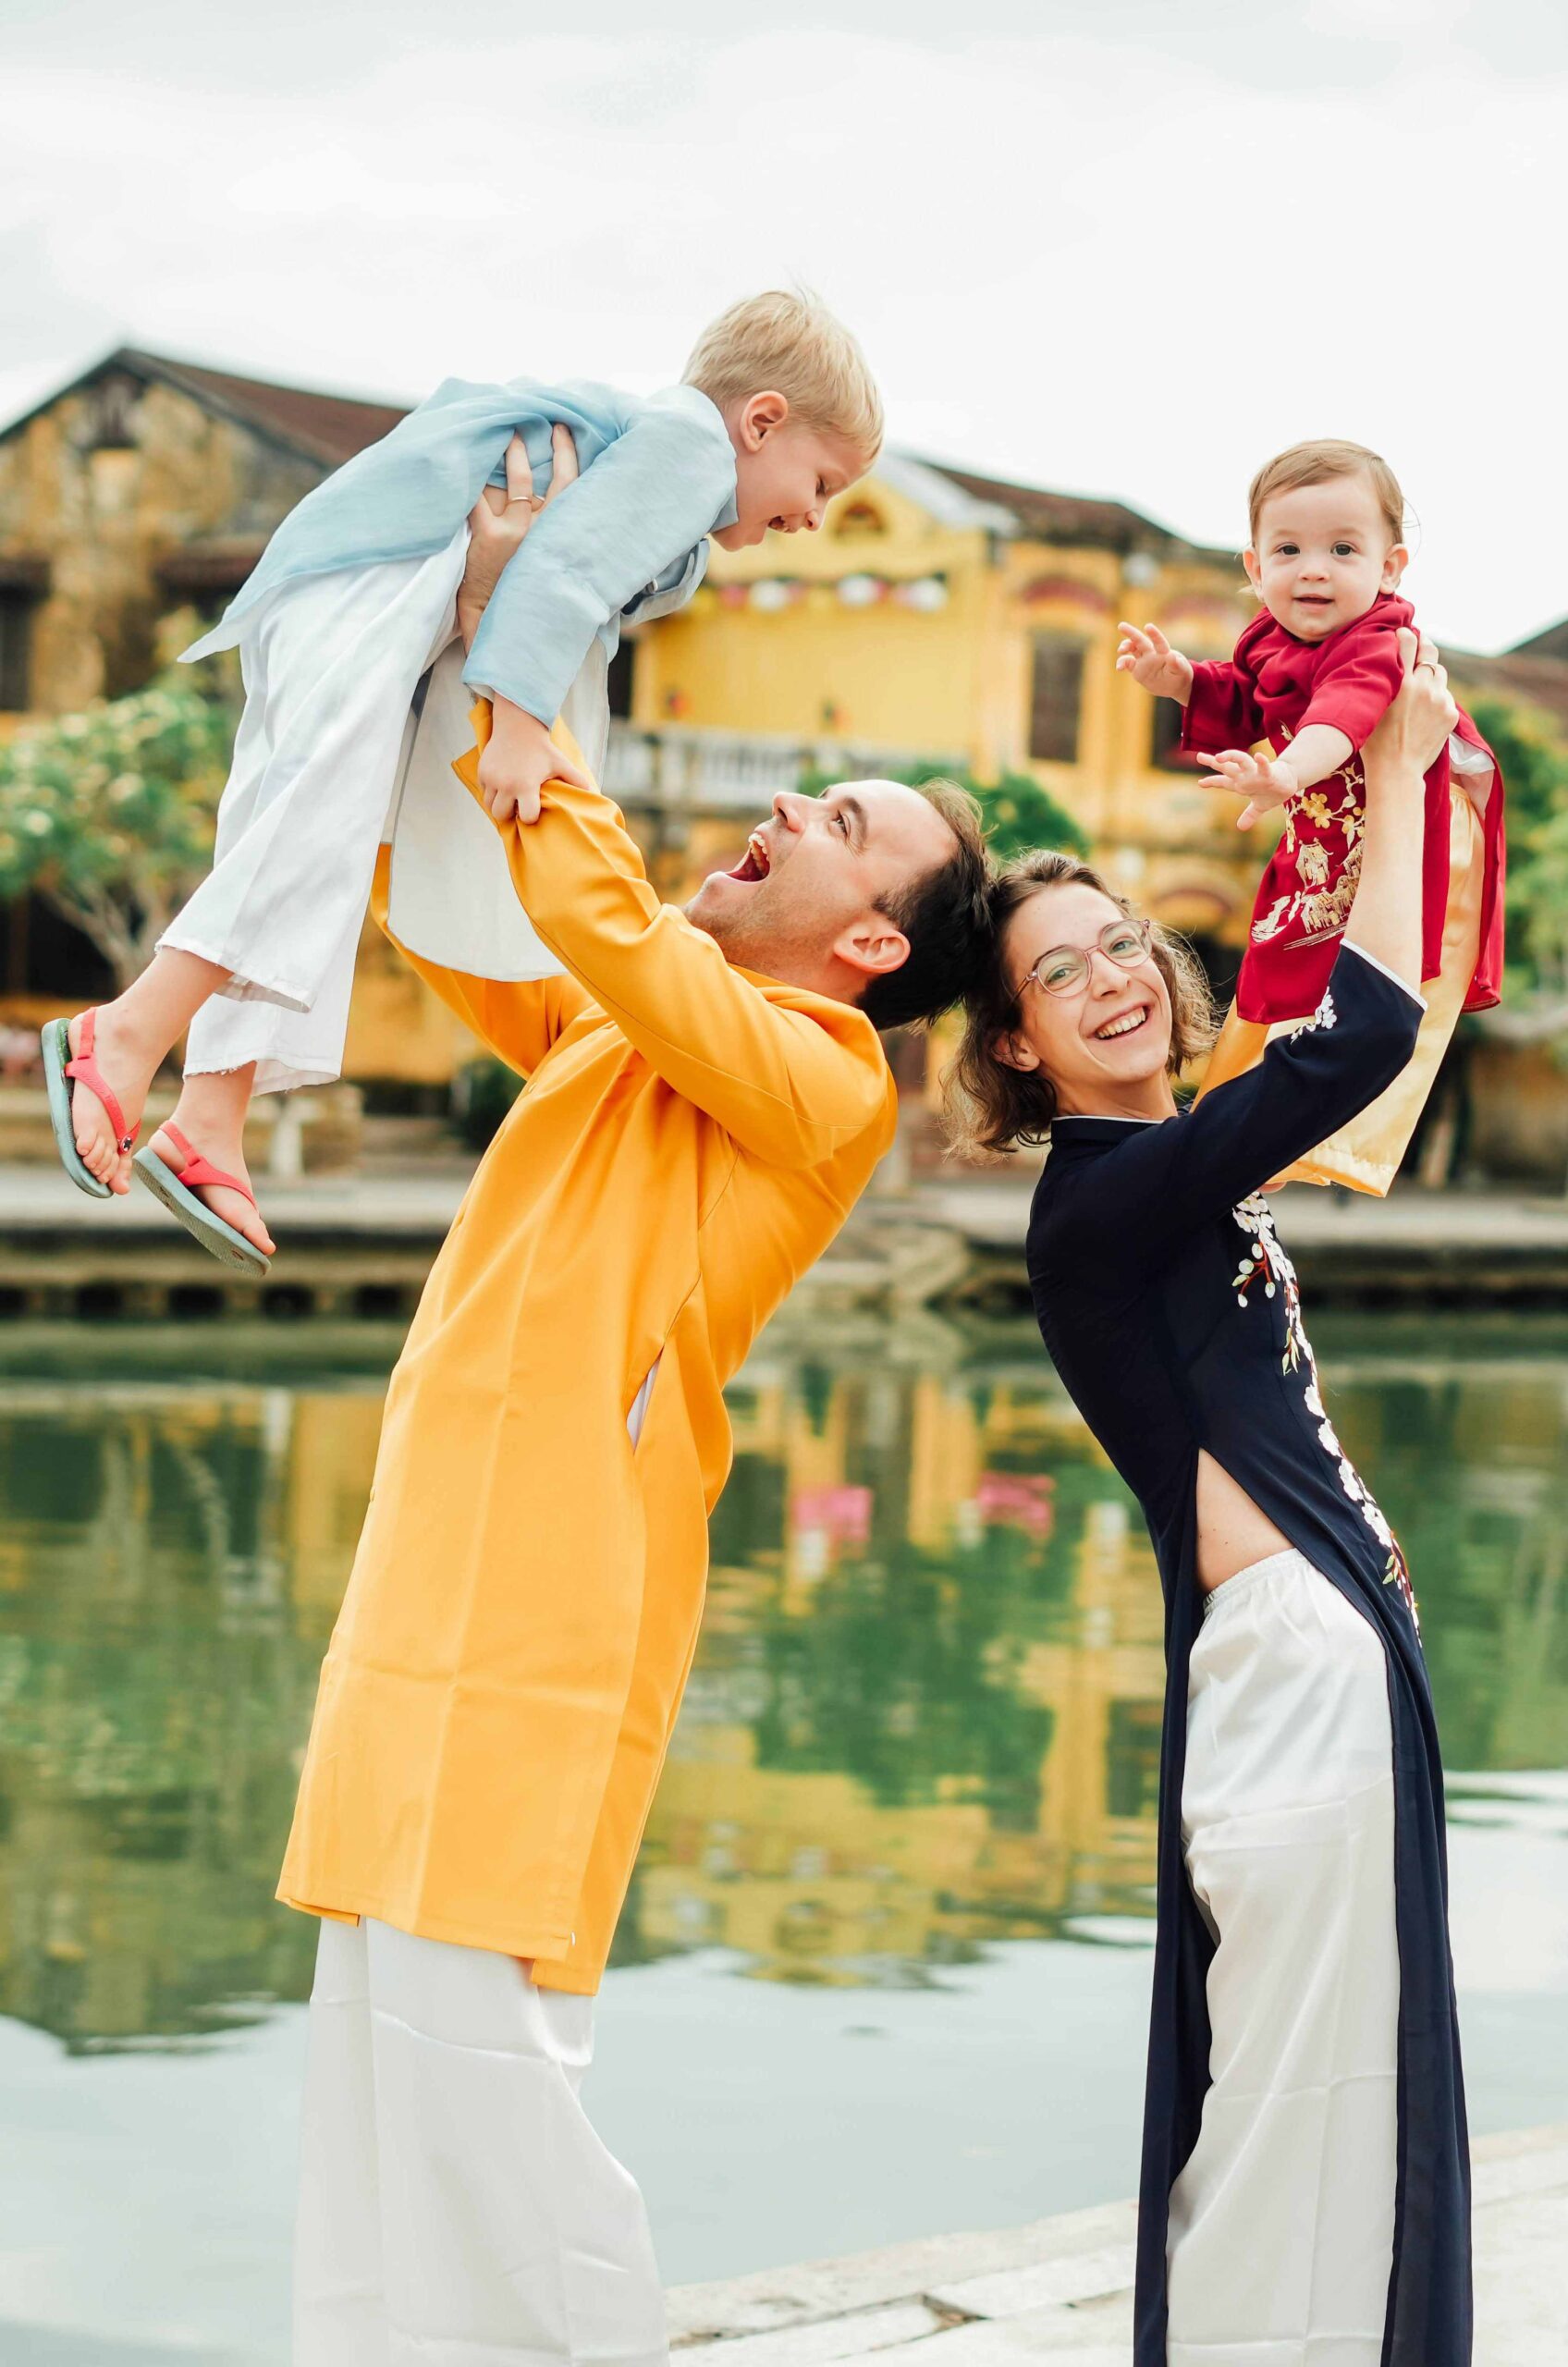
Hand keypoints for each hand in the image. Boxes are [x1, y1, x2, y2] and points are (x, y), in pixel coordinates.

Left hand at [457, 423, 579, 646]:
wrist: (503, 634)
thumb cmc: (529, 609)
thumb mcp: (557, 581)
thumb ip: (565, 554)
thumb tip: (587, 543)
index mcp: (563, 540)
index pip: (575, 491)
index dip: (571, 460)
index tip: (568, 437)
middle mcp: (545, 531)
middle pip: (554, 479)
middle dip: (556, 449)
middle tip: (550, 424)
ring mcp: (516, 531)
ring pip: (515, 481)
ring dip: (513, 455)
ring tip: (510, 434)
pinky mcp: (487, 535)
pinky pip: (477, 496)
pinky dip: (472, 478)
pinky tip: (469, 461)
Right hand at [478, 695, 591, 823]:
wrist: (518, 726)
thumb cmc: (542, 749)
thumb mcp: (561, 763)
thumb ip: (576, 780)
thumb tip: (594, 794)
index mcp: (526, 785)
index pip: (526, 817)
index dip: (530, 816)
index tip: (533, 809)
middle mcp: (506, 784)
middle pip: (501, 815)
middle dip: (510, 813)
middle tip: (518, 805)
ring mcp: (491, 778)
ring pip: (489, 806)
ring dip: (499, 804)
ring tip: (510, 796)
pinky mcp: (482, 772)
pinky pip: (483, 791)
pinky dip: (491, 792)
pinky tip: (502, 784)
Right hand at [1115, 621, 1192, 703]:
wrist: (1173, 685)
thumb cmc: (1180, 675)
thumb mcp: (1182, 672)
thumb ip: (1177, 665)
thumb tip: (1172, 656)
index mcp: (1164, 652)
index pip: (1159, 642)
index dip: (1154, 634)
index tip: (1148, 626)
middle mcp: (1152, 653)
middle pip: (1140, 640)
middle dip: (1131, 632)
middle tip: (1121, 625)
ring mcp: (1143, 660)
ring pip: (1132, 648)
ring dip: (1125, 646)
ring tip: (1121, 651)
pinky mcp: (1136, 668)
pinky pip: (1127, 663)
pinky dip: (1121, 663)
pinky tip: (1119, 668)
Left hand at [1196, 744, 1294, 829]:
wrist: (1289, 781)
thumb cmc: (1272, 791)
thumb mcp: (1259, 807)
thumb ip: (1249, 815)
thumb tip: (1241, 828)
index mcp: (1241, 783)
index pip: (1222, 781)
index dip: (1211, 781)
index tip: (1200, 783)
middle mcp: (1245, 776)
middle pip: (1227, 767)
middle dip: (1213, 761)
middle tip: (1198, 756)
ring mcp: (1256, 774)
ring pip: (1241, 761)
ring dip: (1231, 757)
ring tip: (1219, 756)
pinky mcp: (1269, 774)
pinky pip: (1264, 766)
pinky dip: (1262, 762)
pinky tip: (1258, 756)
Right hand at [1363, 630, 1456, 780]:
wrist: (1396, 772)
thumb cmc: (1373, 742)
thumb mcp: (1370, 707)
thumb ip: (1382, 681)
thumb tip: (1385, 659)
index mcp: (1400, 683)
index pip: (1408, 642)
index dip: (1406, 634)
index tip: (1403, 633)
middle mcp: (1423, 687)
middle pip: (1430, 652)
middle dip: (1424, 645)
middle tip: (1419, 643)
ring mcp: (1440, 700)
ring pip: (1439, 673)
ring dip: (1431, 673)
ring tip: (1420, 684)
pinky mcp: (1451, 713)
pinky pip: (1445, 695)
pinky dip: (1436, 697)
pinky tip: (1424, 711)